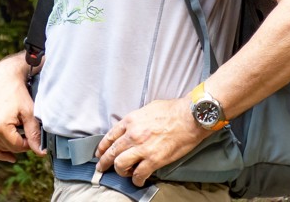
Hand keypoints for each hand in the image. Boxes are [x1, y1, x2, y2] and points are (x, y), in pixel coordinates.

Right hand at [0, 54, 45, 161]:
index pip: (17, 147)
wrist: (2, 76)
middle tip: (28, 136)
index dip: (28, 144)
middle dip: (19, 144)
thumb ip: (34, 134)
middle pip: (7, 147)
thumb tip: (40, 152)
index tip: (34, 138)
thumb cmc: (16, 92)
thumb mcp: (29, 112)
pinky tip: (8, 155)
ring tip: (18, 138)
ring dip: (8, 145)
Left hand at [94, 97, 210, 186]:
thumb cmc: (173, 110)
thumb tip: (134, 127)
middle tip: (102, 168)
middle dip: (104, 162)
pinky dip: (137, 180)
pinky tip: (138, 181)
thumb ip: (137, 119)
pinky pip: (139, 174)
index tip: (100, 153)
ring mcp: (142, 148)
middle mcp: (133, 135)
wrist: (190, 117)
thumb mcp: (148, 108)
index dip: (102, 147)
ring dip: (120, 171)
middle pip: (112, 152)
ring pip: (120, 165)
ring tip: (125, 173)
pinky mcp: (154, 160)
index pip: (110, 136)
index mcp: (130, 120)